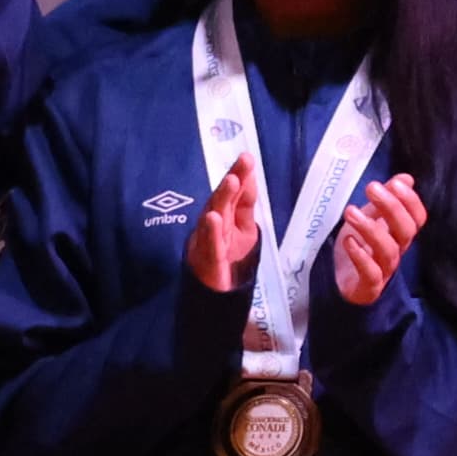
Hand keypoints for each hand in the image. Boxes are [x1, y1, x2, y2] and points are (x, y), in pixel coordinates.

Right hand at [187, 151, 263, 294]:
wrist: (216, 297)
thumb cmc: (229, 261)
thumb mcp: (244, 230)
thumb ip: (245, 206)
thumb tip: (250, 177)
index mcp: (224, 217)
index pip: (233, 194)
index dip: (240, 176)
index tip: (248, 157)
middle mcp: (214, 225)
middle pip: (223, 200)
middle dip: (232, 180)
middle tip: (243, 161)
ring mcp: (208, 241)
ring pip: (214, 217)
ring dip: (222, 199)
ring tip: (231, 181)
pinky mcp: (206, 260)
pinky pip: (209, 244)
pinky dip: (210, 231)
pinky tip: (213, 217)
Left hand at [334, 173, 426, 306]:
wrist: (340, 283)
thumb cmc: (359, 246)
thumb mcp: (371, 217)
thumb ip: (387, 199)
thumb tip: (406, 178)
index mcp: (400, 234)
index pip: (417, 218)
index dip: (411, 201)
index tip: (395, 184)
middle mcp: (397, 251)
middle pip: (406, 231)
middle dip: (392, 207)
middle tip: (371, 188)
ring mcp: (384, 270)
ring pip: (387, 250)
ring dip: (370, 228)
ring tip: (350, 211)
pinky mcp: (368, 287)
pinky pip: (371, 273)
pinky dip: (361, 257)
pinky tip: (349, 241)